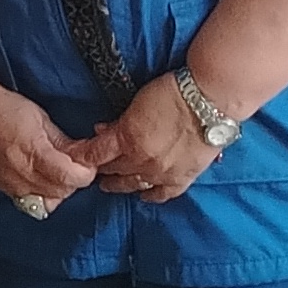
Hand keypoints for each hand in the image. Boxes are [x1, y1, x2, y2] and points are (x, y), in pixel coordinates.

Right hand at [0, 85, 100, 212]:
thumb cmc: (0, 107)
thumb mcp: (40, 117)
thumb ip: (63, 141)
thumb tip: (82, 154)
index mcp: (33, 152)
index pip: (71, 177)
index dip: (86, 172)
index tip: (89, 162)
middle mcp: (21, 174)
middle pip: (62, 192)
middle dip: (75, 180)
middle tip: (78, 164)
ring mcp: (11, 185)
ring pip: (48, 201)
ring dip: (60, 189)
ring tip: (60, 171)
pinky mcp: (3, 188)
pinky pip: (31, 202)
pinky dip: (43, 194)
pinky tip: (43, 178)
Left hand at [89, 76, 221, 203]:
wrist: (211, 100)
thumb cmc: (174, 92)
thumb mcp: (138, 102)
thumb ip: (119, 122)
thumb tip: (103, 131)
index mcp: (127, 139)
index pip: (95, 154)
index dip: (83, 156)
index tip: (75, 157)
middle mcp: (141, 161)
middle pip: (113, 170)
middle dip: (101, 169)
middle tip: (94, 169)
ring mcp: (162, 173)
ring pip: (133, 185)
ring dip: (120, 184)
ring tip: (110, 184)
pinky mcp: (182, 178)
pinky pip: (162, 195)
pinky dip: (150, 196)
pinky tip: (143, 195)